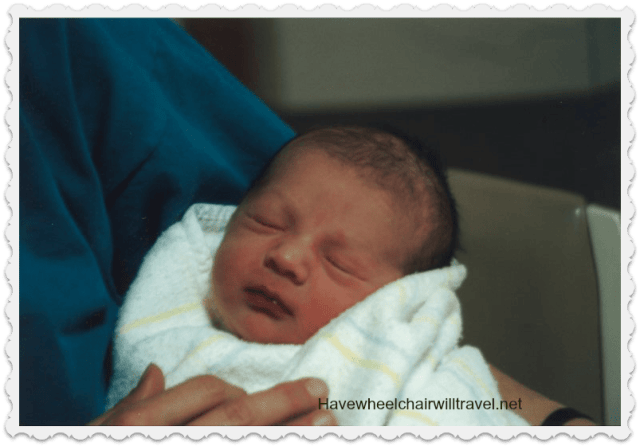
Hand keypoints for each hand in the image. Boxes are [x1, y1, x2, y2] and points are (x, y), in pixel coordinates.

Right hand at [89, 364, 336, 425]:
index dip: (242, 389)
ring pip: (250, 445)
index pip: (207, 392)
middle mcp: (172, 441)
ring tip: (329, 422)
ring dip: (295, 435)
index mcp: (145, 424)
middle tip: (322, 390)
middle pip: (238, 417)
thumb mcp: (99, 433)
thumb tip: (159, 370)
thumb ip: (130, 405)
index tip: (263, 393)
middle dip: (284, 401)